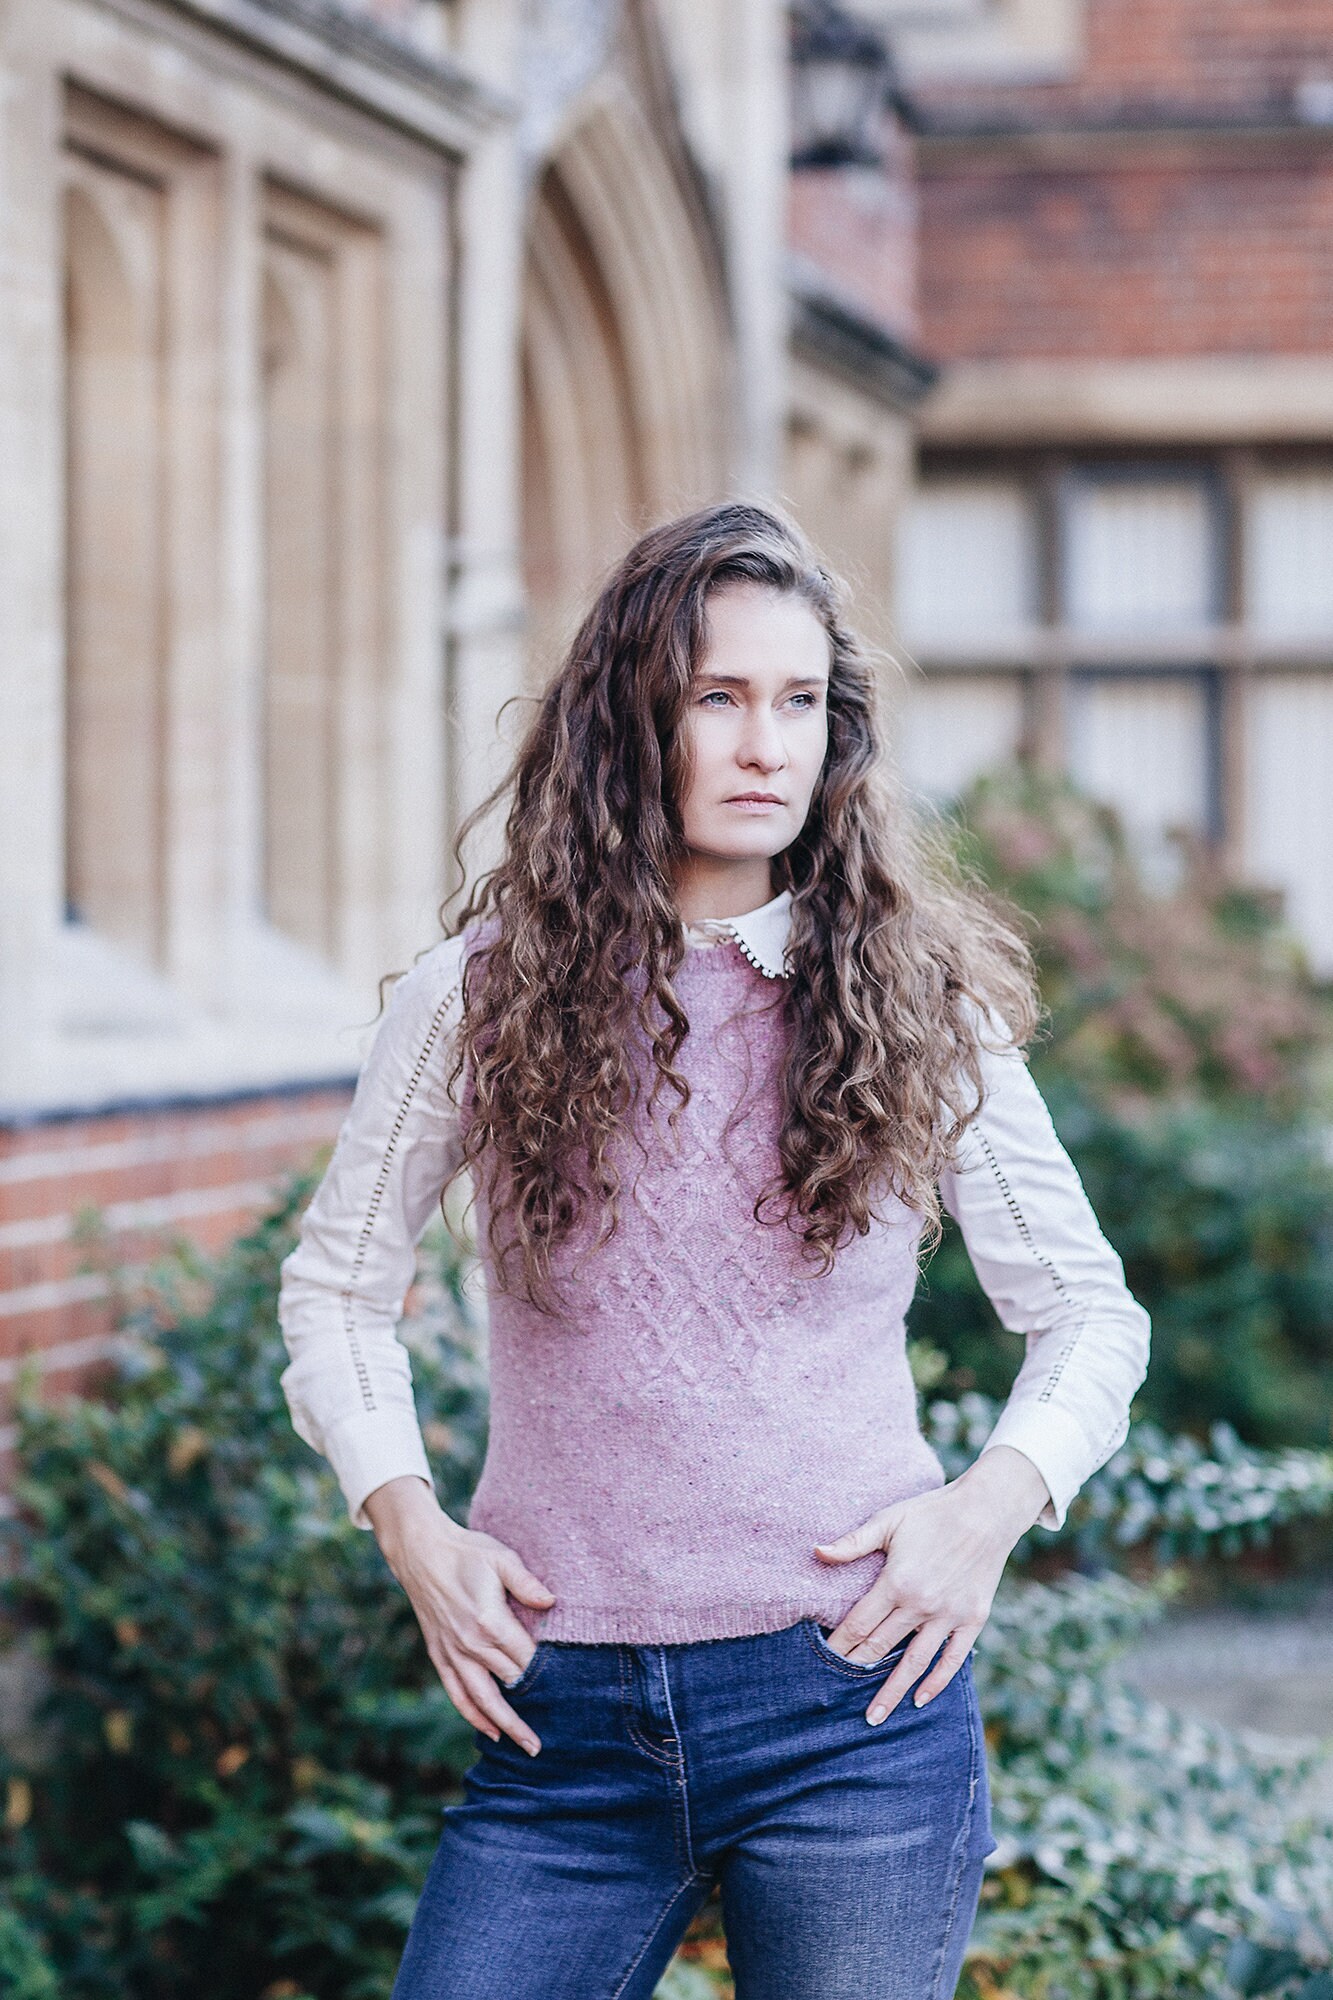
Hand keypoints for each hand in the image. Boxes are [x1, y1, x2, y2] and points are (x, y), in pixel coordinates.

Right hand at [363, 1476, 556, 1756]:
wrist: (421, 1553)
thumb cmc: (467, 1552)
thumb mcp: (501, 1558)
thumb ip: (527, 1583)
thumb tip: (552, 1602)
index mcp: (490, 1622)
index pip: (526, 1658)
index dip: (547, 1676)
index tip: (569, 1693)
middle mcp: (471, 1644)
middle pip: (510, 1685)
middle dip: (534, 1710)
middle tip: (557, 1735)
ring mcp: (453, 1653)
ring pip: (483, 1700)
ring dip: (506, 1725)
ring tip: (528, 1748)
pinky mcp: (440, 1655)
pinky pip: (457, 1693)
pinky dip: (474, 1715)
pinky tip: (491, 1731)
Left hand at [812, 1446, 1049, 1724]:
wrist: (987, 1510)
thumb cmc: (932, 1512)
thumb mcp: (889, 1521)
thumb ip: (853, 1543)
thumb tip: (817, 1552)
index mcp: (897, 1581)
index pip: (859, 1623)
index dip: (839, 1644)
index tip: (823, 1661)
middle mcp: (921, 1604)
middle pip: (881, 1647)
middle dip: (857, 1671)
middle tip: (835, 1697)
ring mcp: (949, 1615)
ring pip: (914, 1663)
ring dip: (893, 1692)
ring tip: (875, 1717)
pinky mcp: (973, 1619)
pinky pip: (952, 1660)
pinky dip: (936, 1682)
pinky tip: (921, 1699)